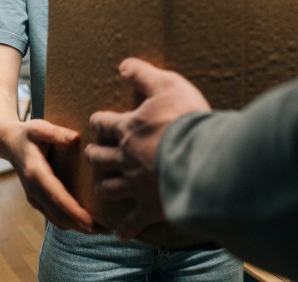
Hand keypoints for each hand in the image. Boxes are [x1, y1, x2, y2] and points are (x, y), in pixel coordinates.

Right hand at [8, 118, 103, 233]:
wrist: (9, 143)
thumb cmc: (28, 133)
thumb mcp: (40, 128)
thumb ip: (56, 133)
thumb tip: (75, 138)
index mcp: (35, 173)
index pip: (57, 196)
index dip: (73, 211)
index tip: (91, 222)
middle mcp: (34, 190)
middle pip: (58, 215)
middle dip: (81, 225)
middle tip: (107, 230)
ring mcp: (35, 198)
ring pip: (57, 220)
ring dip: (78, 227)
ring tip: (103, 230)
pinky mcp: (38, 200)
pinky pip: (55, 217)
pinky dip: (71, 223)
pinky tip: (90, 223)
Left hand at [85, 57, 210, 240]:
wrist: (202, 158)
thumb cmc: (186, 119)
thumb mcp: (168, 85)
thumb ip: (144, 74)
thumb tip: (123, 64)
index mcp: (128, 129)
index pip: (104, 123)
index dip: (100, 121)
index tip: (98, 121)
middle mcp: (125, 158)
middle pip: (99, 158)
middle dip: (95, 154)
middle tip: (95, 154)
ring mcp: (136, 184)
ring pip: (109, 188)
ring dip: (105, 186)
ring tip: (104, 186)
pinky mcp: (150, 206)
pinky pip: (133, 221)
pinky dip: (126, 228)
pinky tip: (121, 233)